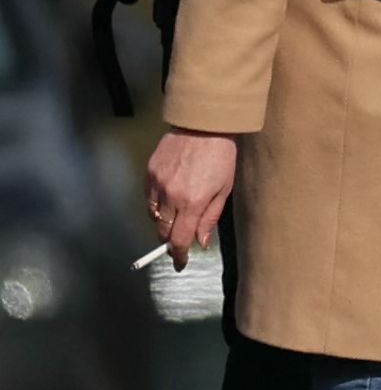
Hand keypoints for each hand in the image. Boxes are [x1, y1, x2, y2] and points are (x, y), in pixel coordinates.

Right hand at [146, 130, 237, 270]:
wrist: (204, 126)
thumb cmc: (221, 159)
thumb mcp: (224, 191)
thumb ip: (210, 218)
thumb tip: (201, 242)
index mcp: (192, 203)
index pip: (179, 239)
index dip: (178, 255)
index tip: (180, 263)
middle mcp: (171, 196)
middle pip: (163, 230)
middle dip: (170, 241)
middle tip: (178, 244)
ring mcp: (157, 183)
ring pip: (153, 215)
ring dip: (162, 224)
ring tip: (174, 223)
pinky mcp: (150, 171)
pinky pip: (148, 197)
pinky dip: (155, 206)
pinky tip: (165, 205)